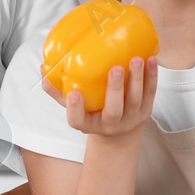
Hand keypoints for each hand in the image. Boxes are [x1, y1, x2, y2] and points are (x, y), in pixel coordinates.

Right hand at [41, 57, 156, 140]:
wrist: (118, 134)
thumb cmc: (92, 113)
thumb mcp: (73, 107)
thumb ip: (57, 90)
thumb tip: (43, 69)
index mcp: (88, 125)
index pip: (77, 121)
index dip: (75, 109)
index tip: (73, 94)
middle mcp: (110, 125)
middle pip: (113, 110)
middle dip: (114, 89)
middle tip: (115, 68)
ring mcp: (130, 119)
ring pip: (135, 100)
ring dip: (137, 79)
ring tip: (136, 59)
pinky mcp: (146, 111)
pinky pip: (150, 94)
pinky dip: (151, 77)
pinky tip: (151, 60)